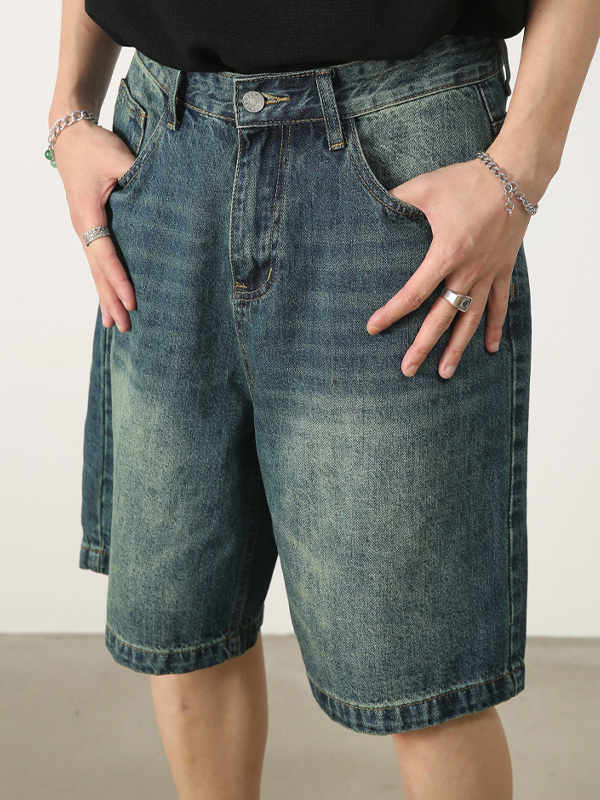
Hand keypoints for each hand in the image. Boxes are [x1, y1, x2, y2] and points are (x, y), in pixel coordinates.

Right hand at [53, 119, 137, 331]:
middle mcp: (83, 227)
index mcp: (88, 214)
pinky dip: (104, 282)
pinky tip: (110, 300)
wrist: (70, 135)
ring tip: (114, 325)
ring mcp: (84, 229)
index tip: (133, 300)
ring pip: (95, 271)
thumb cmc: (94, 145)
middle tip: (124, 327)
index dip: (119, 279)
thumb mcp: (118, 156)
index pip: (106, 254)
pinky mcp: (90, 227)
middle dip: (111, 300)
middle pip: (98, 272)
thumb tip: (163, 192)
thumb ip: (138, 174)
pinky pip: (98, 261)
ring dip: (105, 298)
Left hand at [366, 159, 530, 378]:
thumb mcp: (424, 187)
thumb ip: (396, 200)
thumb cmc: (467, 180)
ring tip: (444, 373)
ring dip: (457, 348)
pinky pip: (499, 304)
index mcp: (446, 253)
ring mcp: (487, 273)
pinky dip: (494, 327)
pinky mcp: (503, 269)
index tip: (373, 328)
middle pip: (441, 318)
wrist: (515, 175)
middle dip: (422, 346)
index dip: (391, 313)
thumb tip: (369, 206)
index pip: (414, 293)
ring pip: (470, 319)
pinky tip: (488, 348)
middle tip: (406, 370)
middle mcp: (467, 270)